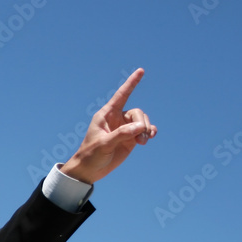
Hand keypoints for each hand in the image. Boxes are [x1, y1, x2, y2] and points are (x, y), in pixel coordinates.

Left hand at [61, 68, 156, 184]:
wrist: (90, 170)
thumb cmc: (91, 154)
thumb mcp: (104, 143)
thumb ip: (121, 134)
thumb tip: (140, 127)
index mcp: (106, 115)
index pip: (121, 95)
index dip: (131, 83)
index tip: (140, 71)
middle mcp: (116, 119)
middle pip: (137, 113)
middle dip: (142, 123)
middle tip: (141, 137)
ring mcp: (125, 129)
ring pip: (143, 122)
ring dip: (147, 130)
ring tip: (144, 141)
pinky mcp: (131, 139)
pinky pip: (145, 131)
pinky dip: (150, 132)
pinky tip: (151, 137)